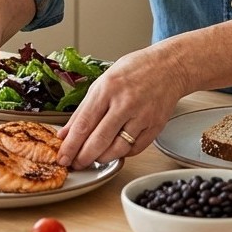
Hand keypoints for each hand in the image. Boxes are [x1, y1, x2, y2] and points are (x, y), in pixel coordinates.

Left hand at [56, 46, 185, 168]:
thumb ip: (84, 109)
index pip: (83, 124)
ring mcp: (142, 116)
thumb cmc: (135, 70)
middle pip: (99, 141)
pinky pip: (135, 149)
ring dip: (101, 158)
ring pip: (117, 149)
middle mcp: (125, 103)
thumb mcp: (103, 82)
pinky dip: (122, 154)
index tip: (62, 157)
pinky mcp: (155, 126)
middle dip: (83, 158)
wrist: (169, 67)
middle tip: (75, 164)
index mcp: (107, 89)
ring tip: (94, 157)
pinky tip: (114, 149)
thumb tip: (67, 133)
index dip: (70, 146)